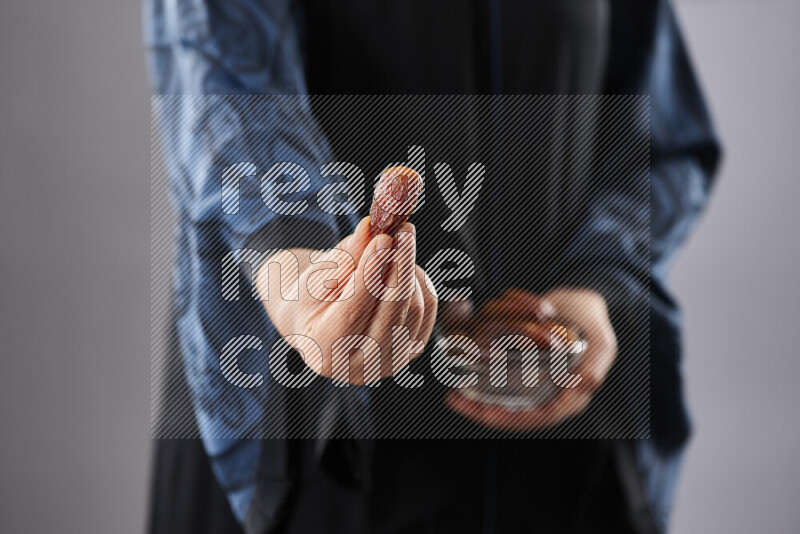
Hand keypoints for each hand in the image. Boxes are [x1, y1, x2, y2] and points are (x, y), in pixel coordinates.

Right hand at [257, 217, 437, 384]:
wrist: (318, 322)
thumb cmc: (310, 298)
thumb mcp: (315, 276)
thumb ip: (344, 256)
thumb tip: (371, 227)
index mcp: (323, 352)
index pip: (353, 311)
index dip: (371, 274)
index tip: (382, 239)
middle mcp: (359, 368)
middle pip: (391, 313)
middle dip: (400, 266)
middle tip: (402, 230)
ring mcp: (390, 363)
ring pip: (414, 308)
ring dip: (408, 270)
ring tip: (394, 244)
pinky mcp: (411, 350)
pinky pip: (428, 308)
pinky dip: (418, 280)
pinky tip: (402, 266)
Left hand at [445, 288, 616, 430]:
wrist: (581, 303)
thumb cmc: (592, 322)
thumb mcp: (602, 342)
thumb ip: (595, 366)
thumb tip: (581, 385)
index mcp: (573, 397)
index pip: (541, 417)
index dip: (513, 419)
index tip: (488, 412)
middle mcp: (552, 396)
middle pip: (517, 416)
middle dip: (485, 414)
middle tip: (458, 401)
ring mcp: (537, 387)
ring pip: (505, 405)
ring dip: (478, 404)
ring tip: (454, 396)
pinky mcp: (525, 374)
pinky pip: (501, 389)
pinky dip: (481, 388)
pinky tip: (462, 382)